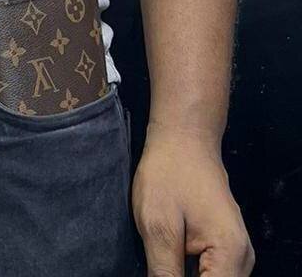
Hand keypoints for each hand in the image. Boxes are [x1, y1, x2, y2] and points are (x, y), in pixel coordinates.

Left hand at [131, 123, 254, 275]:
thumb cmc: (169, 173)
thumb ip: (164, 273)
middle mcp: (242, 260)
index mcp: (231, 256)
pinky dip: (188, 271)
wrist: (183, 138)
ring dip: (183, 274)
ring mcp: (236, 255)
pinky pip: (209, 273)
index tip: (159, 271)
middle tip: (158, 259)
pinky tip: (169, 257)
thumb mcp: (158, 226)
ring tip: (162, 255)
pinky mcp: (225, 249)